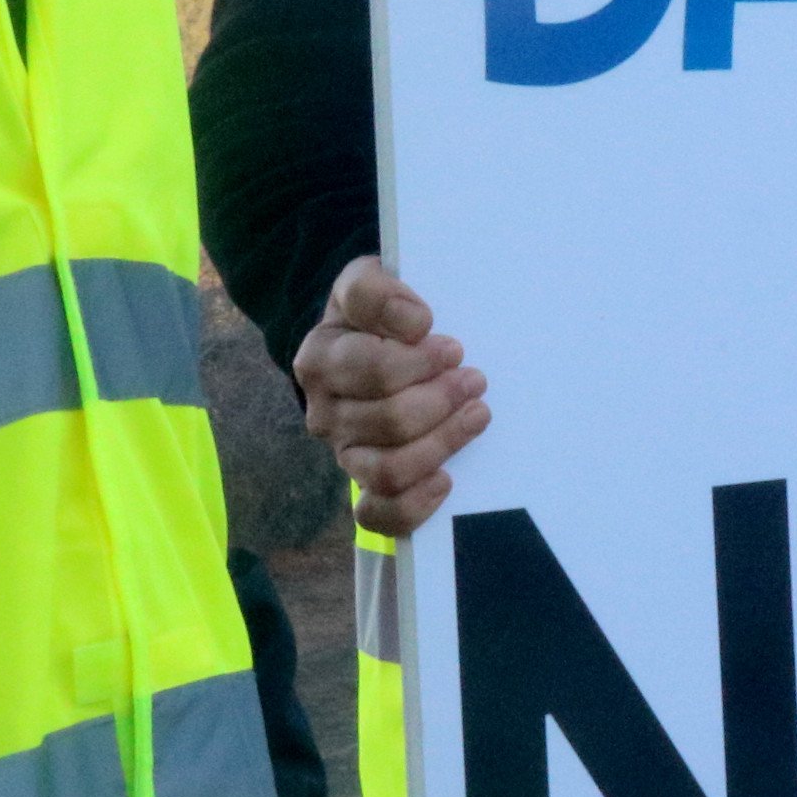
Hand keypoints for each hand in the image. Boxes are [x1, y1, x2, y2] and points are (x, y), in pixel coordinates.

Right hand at [293, 258, 486, 538]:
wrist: (374, 341)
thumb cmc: (379, 315)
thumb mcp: (368, 280)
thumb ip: (376, 290)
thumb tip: (415, 323)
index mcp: (320, 358)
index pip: (369, 368)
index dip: (418, 361)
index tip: (453, 347)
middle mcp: (325, 412)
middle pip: (388, 420)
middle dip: (442, 399)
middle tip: (475, 379)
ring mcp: (346, 453)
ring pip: (388, 469)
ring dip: (442, 442)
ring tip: (477, 414)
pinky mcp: (366, 486)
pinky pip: (379, 515)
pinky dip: (414, 505)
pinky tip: (447, 479)